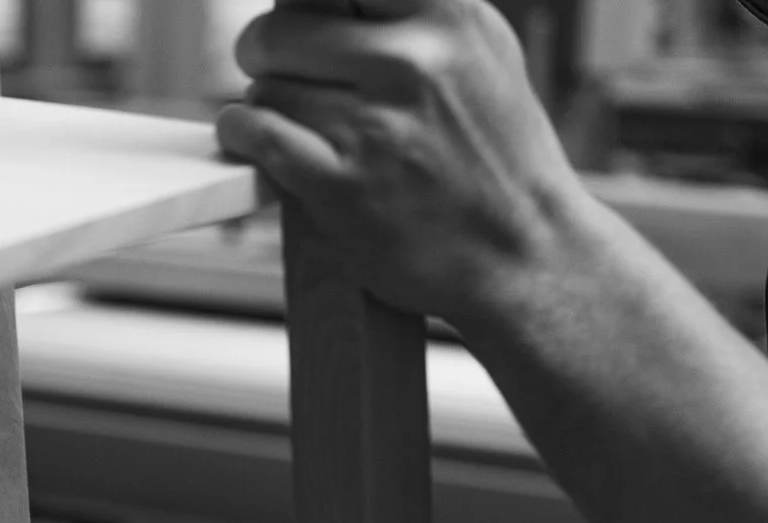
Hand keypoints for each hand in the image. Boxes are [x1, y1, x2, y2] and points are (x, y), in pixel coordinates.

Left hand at [217, 0, 587, 327]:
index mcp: (448, 17)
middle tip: (280, 66)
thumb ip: (416, 11)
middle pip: (282, 26)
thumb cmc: (500, 153)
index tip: (306, 18)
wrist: (525, 252)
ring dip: (265, 102)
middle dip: (269, 48)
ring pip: (266, 86)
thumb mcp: (481, 50)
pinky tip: (254, 136)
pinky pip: (257, 133)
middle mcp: (410, 63)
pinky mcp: (341, 186)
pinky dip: (243, 133)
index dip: (306, 2)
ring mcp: (375, 126)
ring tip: (297, 119)